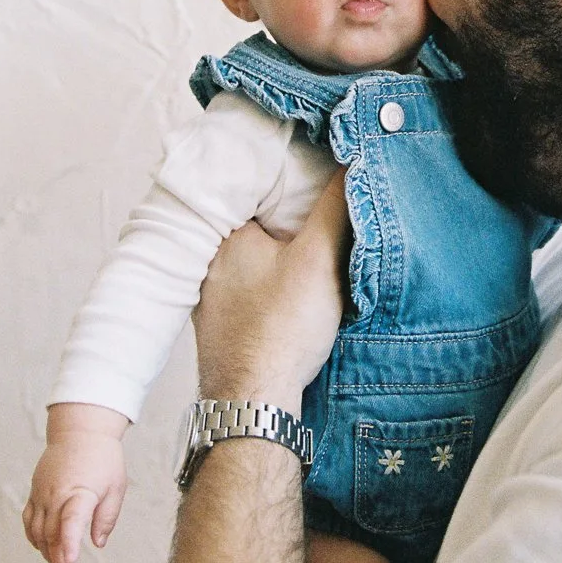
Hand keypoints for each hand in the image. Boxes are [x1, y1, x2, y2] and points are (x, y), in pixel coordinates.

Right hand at [23, 402, 129, 562]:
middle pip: (52, 535)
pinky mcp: (35, 492)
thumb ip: (106, 517)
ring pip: (38, 532)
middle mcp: (56, 494)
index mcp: (80, 492)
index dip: (68, 544)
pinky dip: (34, 538)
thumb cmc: (103, 458)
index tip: (70, 562)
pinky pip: (29, 521)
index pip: (71, 521)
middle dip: (61, 562)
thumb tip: (97, 543)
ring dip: (47, 554)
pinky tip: (43, 550)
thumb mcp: (116, 486)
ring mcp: (42, 494)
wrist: (80, 431)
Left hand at [194, 170, 351, 412]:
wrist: (255, 405)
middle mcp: (208, 261)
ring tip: (310, 249)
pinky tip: (289, 294)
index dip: (291, 181)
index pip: (257, 187)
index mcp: (224, 234)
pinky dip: (269, 283)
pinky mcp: (221, 325)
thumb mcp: (319, 259)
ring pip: (251, 258)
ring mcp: (210, 297)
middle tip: (321, 213)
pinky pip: (248, 288)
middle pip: (254, 223)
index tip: (319, 178)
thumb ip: (336, 206)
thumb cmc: (281, 330)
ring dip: (277, 253)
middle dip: (285, 218)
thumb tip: (353, 157)